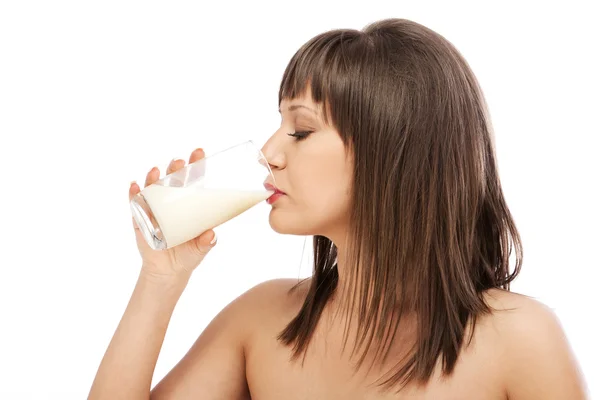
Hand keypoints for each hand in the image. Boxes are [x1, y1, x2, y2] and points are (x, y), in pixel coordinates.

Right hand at [129, 148, 216, 280]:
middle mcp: (171, 202)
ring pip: (153, 188)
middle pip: (172, 180)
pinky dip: (133, 194)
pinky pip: (135, 204)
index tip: (200, 152)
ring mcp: (154, 208)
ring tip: (157, 171)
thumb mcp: (200, 249)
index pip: (194, 180)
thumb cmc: (188, 255)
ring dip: (154, 178)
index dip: (196, 165)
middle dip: (175, 168)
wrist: (168, 272)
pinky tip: (134, 186)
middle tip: (179, 162)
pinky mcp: (140, 219)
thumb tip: (211, 234)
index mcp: (189, 204)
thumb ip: (207, 242)